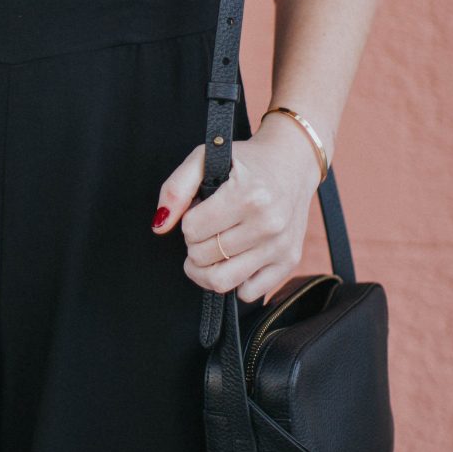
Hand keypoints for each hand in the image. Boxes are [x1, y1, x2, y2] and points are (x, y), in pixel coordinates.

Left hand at [151, 119, 322, 303]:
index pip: (192, 230)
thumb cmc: (245, 161)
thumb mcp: (204, 158)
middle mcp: (268, 224)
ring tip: (211, 249)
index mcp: (248, 196)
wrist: (292, 162)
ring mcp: (280, 246)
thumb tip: (160, 225)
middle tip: (206, 229)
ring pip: (222, 281)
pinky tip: (236, 258)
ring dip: (206, 268)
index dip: (187, 222)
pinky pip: (248, 293)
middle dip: (194, 244)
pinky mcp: (289, 261)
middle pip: (204, 257)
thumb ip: (176, 188)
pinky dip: (235, 281)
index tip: (199, 211)